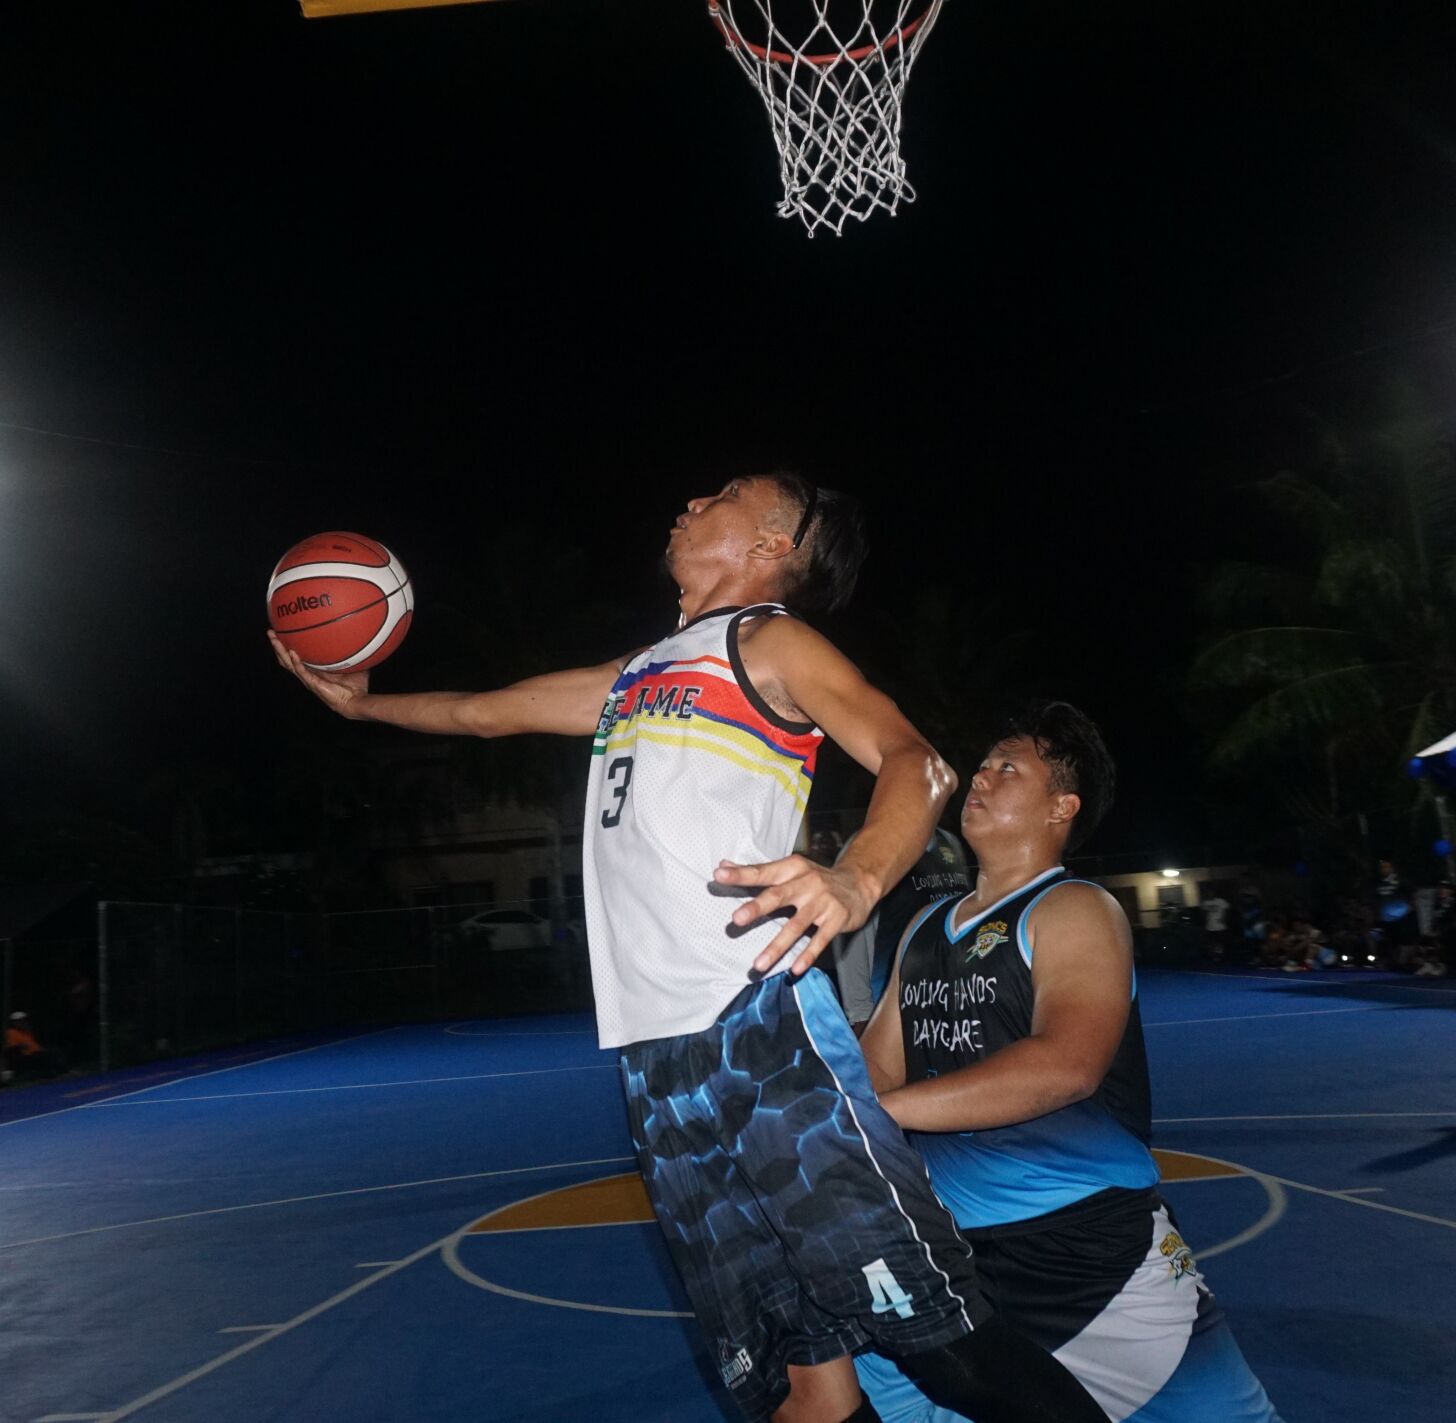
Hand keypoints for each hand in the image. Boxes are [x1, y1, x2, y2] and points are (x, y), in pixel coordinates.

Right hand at [267, 631, 370, 717]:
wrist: (356, 701)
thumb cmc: (356, 685)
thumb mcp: (353, 663)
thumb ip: (352, 651)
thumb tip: (359, 635)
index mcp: (314, 669)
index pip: (297, 656)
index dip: (288, 646)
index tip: (282, 632)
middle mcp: (308, 674)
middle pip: (287, 658)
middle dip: (278, 645)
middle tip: (271, 632)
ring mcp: (308, 679)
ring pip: (288, 664)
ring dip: (280, 651)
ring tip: (274, 638)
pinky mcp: (312, 684)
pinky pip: (301, 671)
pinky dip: (296, 662)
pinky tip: (292, 652)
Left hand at [713, 854, 876, 976]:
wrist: (859, 883)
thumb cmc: (815, 879)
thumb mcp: (789, 869)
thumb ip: (757, 871)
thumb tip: (722, 867)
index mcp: (792, 869)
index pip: (763, 872)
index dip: (741, 874)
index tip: (719, 875)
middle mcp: (807, 883)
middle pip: (778, 896)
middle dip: (757, 908)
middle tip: (737, 919)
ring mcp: (823, 902)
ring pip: (796, 926)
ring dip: (777, 946)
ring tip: (758, 964)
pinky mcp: (836, 920)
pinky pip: (820, 940)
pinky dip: (808, 955)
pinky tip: (795, 969)